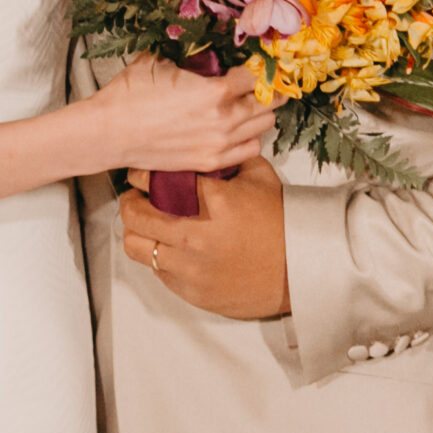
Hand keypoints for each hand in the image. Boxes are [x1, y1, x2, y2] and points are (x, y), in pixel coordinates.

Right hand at [83, 54, 276, 175]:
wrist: (109, 133)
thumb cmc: (130, 95)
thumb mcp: (161, 61)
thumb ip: (191, 56)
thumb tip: (204, 46)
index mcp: (215, 91)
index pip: (258, 76)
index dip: (260, 67)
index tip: (257, 63)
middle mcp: (224, 120)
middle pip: (269, 103)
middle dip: (268, 89)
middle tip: (262, 82)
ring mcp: (219, 145)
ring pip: (264, 127)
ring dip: (260, 113)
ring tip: (249, 105)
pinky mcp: (210, 162)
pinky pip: (250, 150)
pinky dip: (250, 138)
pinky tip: (239, 129)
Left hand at [120, 156, 290, 319]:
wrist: (301, 269)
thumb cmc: (281, 221)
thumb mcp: (259, 176)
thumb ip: (228, 157)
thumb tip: (204, 141)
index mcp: (210, 201)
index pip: (151, 180)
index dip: (140, 175)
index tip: (141, 174)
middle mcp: (193, 234)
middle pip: (134, 213)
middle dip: (131, 201)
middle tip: (138, 197)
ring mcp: (189, 266)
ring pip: (135, 245)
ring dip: (138, 231)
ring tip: (147, 224)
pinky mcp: (190, 290)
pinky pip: (155, 270)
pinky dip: (157, 256)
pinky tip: (170, 247)